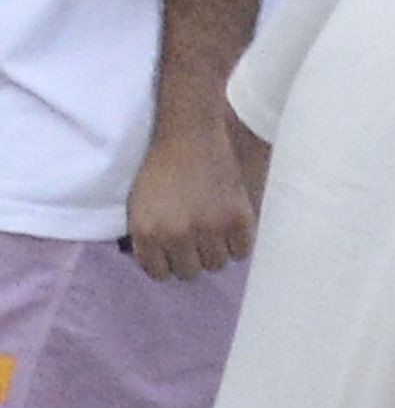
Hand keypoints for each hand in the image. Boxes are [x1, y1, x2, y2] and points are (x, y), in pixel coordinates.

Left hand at [125, 129, 255, 280]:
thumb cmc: (161, 167)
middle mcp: (177, 235)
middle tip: (198, 240)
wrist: (190, 134)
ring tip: (216, 234)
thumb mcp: (139, 205)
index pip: (161, 273)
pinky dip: (239, 244)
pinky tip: (233, 230)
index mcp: (148, 233)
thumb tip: (161, 266)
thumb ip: (147, 238)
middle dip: (192, 257)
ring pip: (216, 264)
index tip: (176, 250)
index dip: (169, 261)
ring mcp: (209, 228)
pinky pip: (242, 250)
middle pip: (190, 272)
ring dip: (216, 252)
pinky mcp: (237, 218)